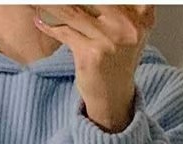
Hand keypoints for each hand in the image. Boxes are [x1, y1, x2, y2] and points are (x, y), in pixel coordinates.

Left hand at [33, 5, 155, 131]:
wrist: (113, 96)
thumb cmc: (117, 58)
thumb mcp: (128, 28)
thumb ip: (120, 8)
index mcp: (142, 14)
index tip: (80, 0)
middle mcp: (129, 25)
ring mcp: (110, 39)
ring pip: (73, 10)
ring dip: (53, 5)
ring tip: (40, 2)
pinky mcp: (91, 53)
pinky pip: (64, 31)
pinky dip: (48, 24)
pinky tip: (39, 19)